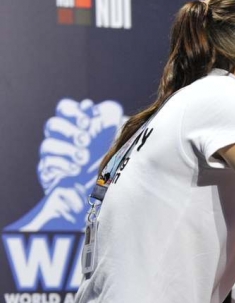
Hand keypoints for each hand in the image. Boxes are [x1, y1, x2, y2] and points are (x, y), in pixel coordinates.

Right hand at [7, 98, 124, 231]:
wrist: (109, 195)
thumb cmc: (116, 162)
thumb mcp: (119, 138)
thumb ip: (109, 118)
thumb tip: (93, 107)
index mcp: (79, 126)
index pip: (65, 108)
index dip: (74, 111)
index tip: (89, 119)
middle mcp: (64, 139)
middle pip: (53, 125)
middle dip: (69, 131)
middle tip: (85, 140)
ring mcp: (55, 157)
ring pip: (48, 145)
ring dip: (66, 150)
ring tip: (83, 158)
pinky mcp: (50, 174)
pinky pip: (48, 165)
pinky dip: (62, 166)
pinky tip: (76, 170)